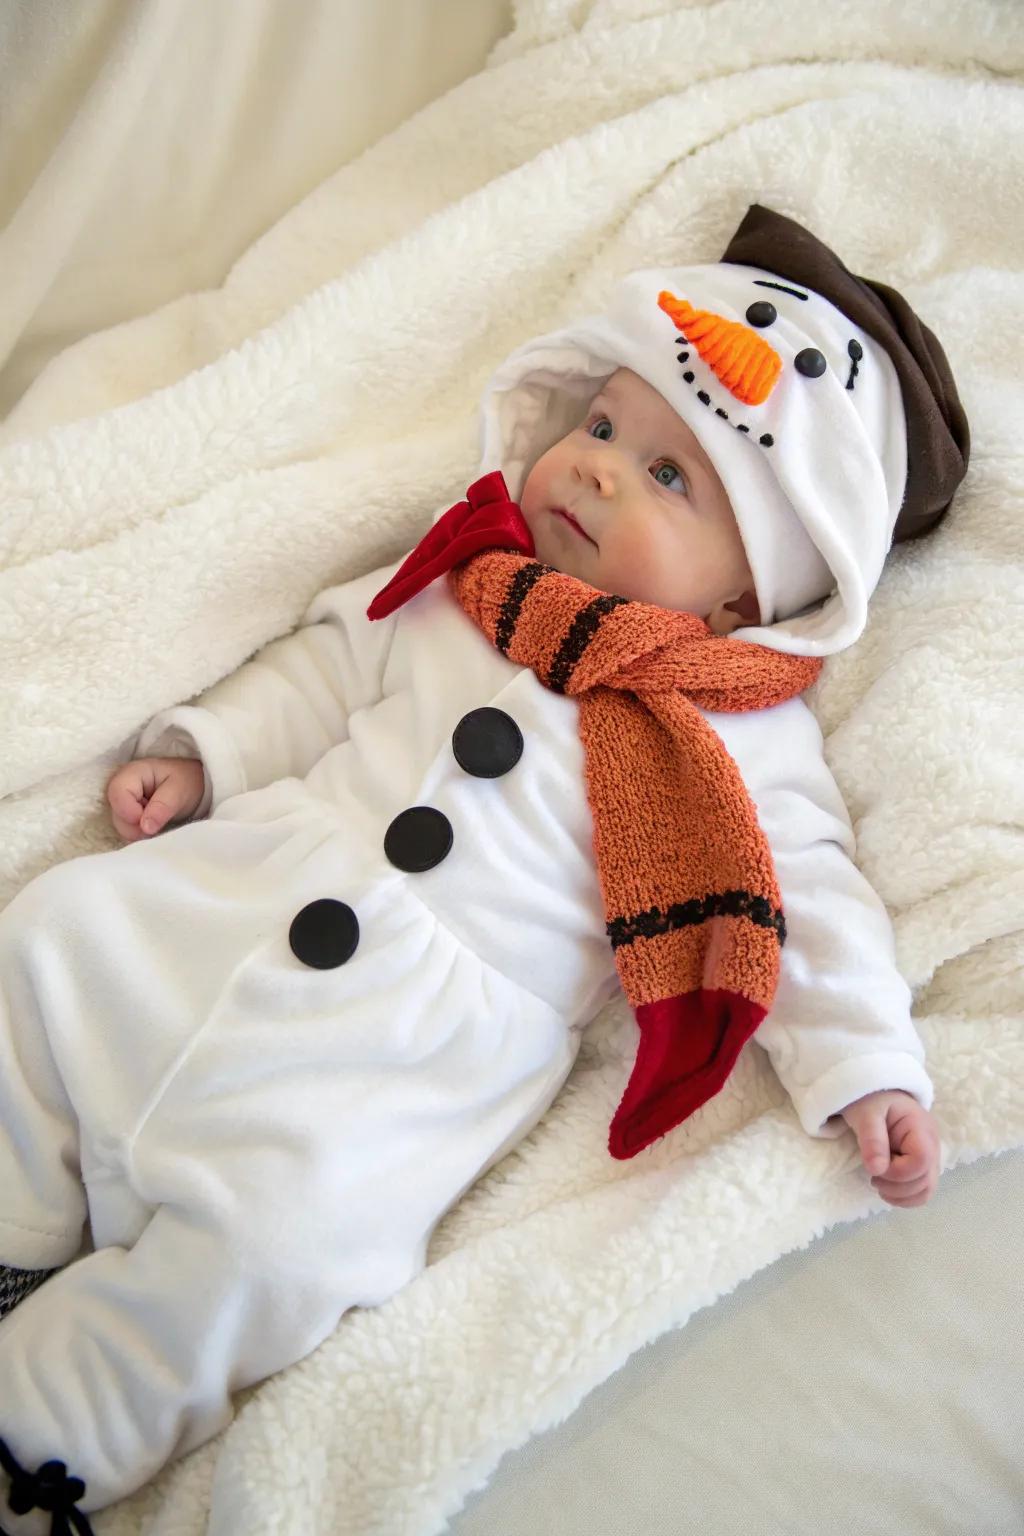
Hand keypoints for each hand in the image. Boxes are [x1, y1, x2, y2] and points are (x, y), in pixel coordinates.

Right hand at [106, 756, 205, 842]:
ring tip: (159, 820)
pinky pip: (127, 831)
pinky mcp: (126, 816)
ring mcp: (122, 803)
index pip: (117, 795)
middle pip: (116, 815)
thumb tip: (145, 828)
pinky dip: (141, 834)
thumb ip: (162, 807)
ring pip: (120, 827)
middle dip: (137, 826)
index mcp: (132, 773)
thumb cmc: (186, 781)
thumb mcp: (179, 791)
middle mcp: (121, 787)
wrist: (192, 784)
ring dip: (140, 831)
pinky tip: (154, 825)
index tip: (152, 822)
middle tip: (160, 820)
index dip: (131, 813)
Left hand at [839, 1090, 941, 1207]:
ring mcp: (930, 1157)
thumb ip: (872, 1139)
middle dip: (896, 1186)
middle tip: (873, 1175)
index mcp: (921, 1128)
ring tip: (878, 1181)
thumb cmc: (871, 1100)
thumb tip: (877, 1170)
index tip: (875, 1166)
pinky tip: (886, 1190)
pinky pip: (922, 1191)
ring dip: (900, 1195)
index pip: (921, 1161)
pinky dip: (905, 1198)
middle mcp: (932, 1145)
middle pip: (925, 1181)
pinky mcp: (922, 1166)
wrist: (875, 1094)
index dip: (897, 1172)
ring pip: (926, 1190)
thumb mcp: (866, 1114)